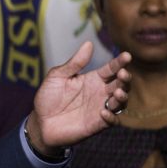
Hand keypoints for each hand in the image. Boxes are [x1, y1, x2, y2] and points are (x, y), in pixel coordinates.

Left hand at [25, 41, 131, 156]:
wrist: (39, 121)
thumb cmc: (48, 97)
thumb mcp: (58, 76)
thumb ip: (75, 63)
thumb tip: (89, 43)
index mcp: (93, 79)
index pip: (111, 69)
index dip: (119, 62)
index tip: (126, 55)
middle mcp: (100, 93)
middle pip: (120, 84)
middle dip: (125, 79)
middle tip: (122, 74)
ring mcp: (100, 108)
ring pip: (121, 102)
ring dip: (122, 97)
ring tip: (117, 92)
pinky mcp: (97, 124)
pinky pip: (111, 121)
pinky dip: (111, 117)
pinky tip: (103, 112)